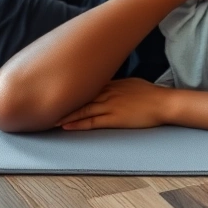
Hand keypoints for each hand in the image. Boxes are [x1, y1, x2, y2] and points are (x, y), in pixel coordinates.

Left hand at [56, 78, 172, 130]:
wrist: (163, 102)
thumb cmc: (151, 93)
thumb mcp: (131, 83)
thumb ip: (116, 85)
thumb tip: (106, 85)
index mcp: (111, 83)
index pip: (85, 85)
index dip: (69, 89)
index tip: (54, 90)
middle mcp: (107, 92)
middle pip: (79, 96)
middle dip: (62, 100)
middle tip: (44, 103)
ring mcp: (109, 105)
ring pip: (82, 109)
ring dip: (64, 113)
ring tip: (48, 117)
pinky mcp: (114, 118)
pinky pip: (91, 121)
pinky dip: (77, 123)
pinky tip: (65, 125)